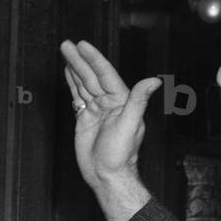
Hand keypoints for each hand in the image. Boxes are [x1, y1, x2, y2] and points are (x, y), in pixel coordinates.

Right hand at [60, 40, 158, 220]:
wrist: (107, 174)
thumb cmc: (121, 154)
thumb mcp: (130, 124)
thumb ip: (139, 101)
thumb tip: (154, 81)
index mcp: (121, 100)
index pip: (104, 74)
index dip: (93, 59)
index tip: (82, 46)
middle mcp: (109, 102)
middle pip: (91, 76)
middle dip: (79, 60)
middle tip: (66, 45)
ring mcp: (96, 110)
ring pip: (83, 85)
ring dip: (74, 69)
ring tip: (65, 53)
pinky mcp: (85, 119)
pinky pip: (78, 98)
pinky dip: (72, 85)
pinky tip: (68, 75)